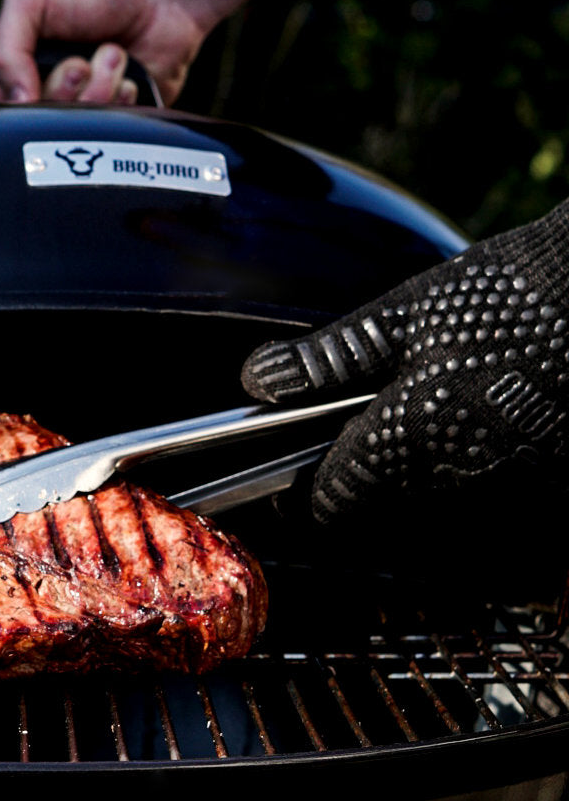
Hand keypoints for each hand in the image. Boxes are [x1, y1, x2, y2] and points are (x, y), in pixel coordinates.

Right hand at [0, 0, 283, 106]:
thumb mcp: (30, 0)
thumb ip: (4, 48)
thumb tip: (14, 102)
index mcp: (16, 69)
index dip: (8, 106)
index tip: (27, 88)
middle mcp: (46, 96)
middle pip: (35, 129)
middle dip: (60, 91)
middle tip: (77, 62)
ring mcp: (81, 113)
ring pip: (75, 134)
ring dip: (97, 91)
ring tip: (111, 56)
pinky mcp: (116, 125)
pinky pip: (110, 137)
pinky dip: (122, 103)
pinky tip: (128, 76)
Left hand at [241, 201, 568, 522]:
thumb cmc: (510, 296)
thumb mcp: (407, 316)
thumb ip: (329, 359)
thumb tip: (259, 380)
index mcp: (403, 443)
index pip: (329, 504)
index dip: (302, 490)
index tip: (292, 473)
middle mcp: (452, 481)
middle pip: (381, 504)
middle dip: (365, 467)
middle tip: (375, 413)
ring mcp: (504, 488)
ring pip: (433, 498)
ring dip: (420, 465)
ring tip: (436, 403)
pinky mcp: (545, 483)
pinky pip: (485, 490)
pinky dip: (471, 462)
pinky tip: (482, 415)